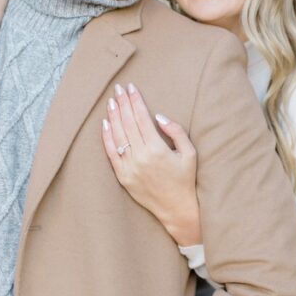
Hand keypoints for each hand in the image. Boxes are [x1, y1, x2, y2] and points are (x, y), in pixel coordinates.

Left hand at [100, 82, 202, 245]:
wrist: (177, 208)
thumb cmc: (186, 179)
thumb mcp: (189, 153)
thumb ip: (176, 132)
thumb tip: (159, 116)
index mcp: (157, 148)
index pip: (142, 117)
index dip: (136, 101)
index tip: (131, 88)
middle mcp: (140, 156)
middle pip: (128, 123)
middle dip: (123, 103)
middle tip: (118, 88)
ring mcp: (129, 167)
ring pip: (117, 135)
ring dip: (113, 116)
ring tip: (112, 101)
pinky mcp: (123, 176)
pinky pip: (111, 153)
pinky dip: (107, 137)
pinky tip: (106, 123)